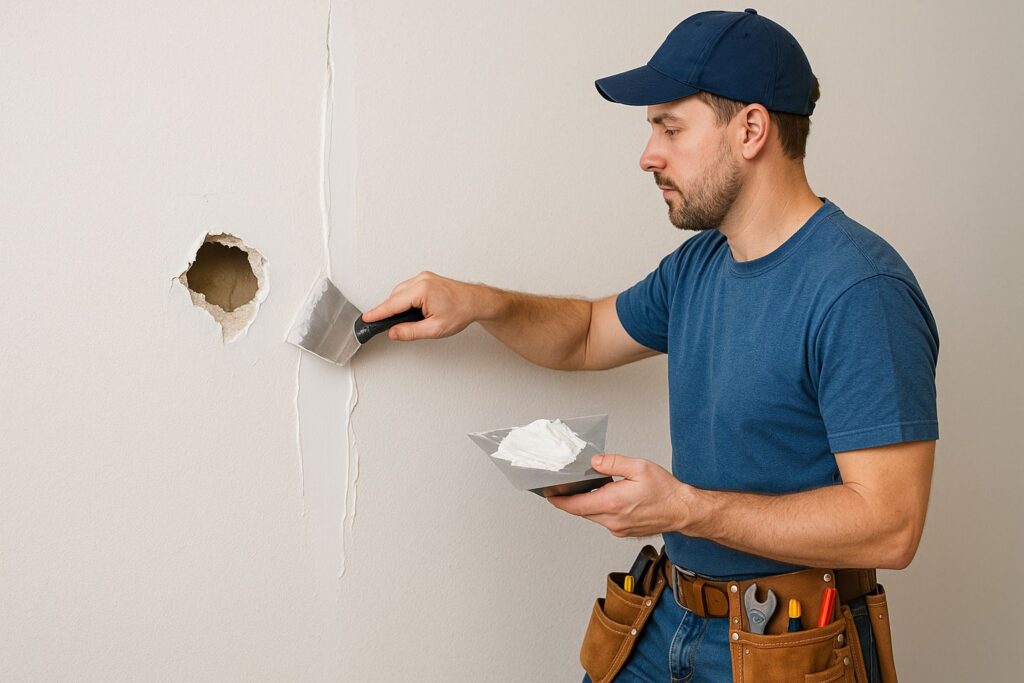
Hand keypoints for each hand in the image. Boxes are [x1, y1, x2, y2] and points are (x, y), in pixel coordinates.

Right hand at [362, 271, 478, 340]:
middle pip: (395, 297)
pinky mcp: (426, 279)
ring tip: (404, 321)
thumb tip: (393, 332)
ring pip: (400, 292)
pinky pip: (407, 289)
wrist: (476, 302)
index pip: (393, 304)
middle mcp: (422, 280)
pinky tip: (410, 310)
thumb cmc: (462, 311)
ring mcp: (424, 277)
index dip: (378, 313)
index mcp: (423, 290)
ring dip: (398, 306)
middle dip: (389, 311)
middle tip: (385, 326)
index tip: (367, 318)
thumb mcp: (435, 329)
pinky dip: (405, 300)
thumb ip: (411, 332)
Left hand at [547, 454, 694, 536]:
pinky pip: (604, 520)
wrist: (683, 511)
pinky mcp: (623, 531)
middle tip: (564, 488)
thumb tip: (594, 463)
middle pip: (582, 511)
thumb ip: (613, 463)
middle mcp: (613, 520)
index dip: (559, 500)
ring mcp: (618, 528)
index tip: (549, 495)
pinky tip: (608, 498)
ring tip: (589, 489)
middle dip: (572, 500)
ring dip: (587, 504)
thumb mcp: (639, 467)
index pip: (576, 505)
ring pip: (593, 516)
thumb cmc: (665, 491)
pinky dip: (600, 509)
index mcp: (613, 503)